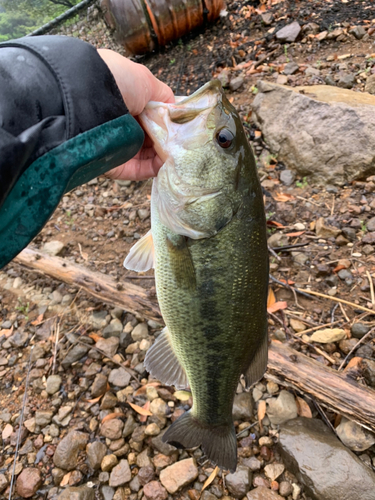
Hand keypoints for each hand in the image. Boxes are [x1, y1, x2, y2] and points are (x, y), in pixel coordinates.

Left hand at [98, 49, 173, 180]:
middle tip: (187, 142)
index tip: (184, 126)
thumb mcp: (145, 81)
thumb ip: (164, 96)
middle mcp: (122, 125)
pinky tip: (170, 163)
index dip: (169, 122)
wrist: (87, 101)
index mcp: (127, 103)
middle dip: (170, 140)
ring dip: (166, 155)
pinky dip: (157, 168)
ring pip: (149, 156)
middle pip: (153, 138)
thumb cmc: (116, 83)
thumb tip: (175, 110)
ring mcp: (119, 146)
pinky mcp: (116, 166)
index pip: (152, 117)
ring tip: (182, 153)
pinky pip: (141, 170)